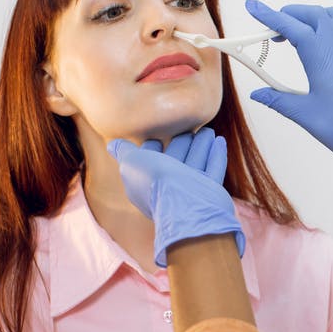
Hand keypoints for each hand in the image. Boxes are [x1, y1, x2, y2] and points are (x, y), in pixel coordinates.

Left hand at [107, 128, 244, 266]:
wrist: (186, 204)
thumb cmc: (156, 182)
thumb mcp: (132, 162)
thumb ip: (124, 152)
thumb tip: (113, 145)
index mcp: (146, 181)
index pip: (150, 159)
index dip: (153, 146)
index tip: (159, 131)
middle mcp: (167, 186)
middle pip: (175, 158)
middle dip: (182, 142)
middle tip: (190, 127)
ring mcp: (189, 190)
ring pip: (195, 161)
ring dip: (201, 145)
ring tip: (208, 130)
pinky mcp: (209, 191)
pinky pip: (213, 169)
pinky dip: (216, 155)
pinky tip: (220, 141)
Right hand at [245, 0, 332, 192]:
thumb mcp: (307, 115)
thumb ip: (279, 100)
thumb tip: (258, 93)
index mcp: (322, 55)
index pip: (290, 25)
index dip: (268, 15)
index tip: (252, 6)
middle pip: (310, 14)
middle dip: (288, 15)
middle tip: (271, 30)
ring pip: (330, 16)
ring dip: (310, 18)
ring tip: (295, 36)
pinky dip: (330, 26)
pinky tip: (323, 45)